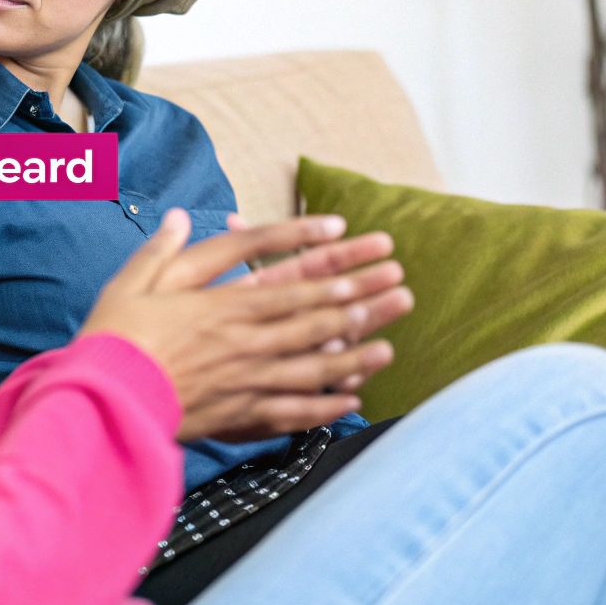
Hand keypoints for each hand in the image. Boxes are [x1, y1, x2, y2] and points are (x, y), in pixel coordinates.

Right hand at [78, 210, 411, 441]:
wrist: (102, 403)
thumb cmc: (112, 341)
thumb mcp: (130, 284)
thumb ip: (160, 250)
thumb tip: (177, 217)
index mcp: (220, 308)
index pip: (289, 287)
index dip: (331, 274)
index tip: (363, 260)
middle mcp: (243, 344)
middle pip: (314, 322)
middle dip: (361, 305)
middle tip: (401, 293)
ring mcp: (245, 383)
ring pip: (313, 367)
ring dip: (356, 356)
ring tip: (389, 346)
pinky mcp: (238, 416)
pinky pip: (292, 412)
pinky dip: (325, 407)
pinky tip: (350, 400)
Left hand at [227, 212, 410, 389]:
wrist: (206, 373)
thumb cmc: (217, 321)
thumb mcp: (218, 282)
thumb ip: (237, 253)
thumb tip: (233, 218)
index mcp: (281, 291)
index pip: (320, 266)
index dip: (349, 253)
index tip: (382, 243)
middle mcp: (298, 319)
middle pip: (337, 298)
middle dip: (367, 285)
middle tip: (397, 273)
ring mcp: (305, 351)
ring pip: (340, 337)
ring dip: (369, 323)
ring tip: (399, 307)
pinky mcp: (303, 386)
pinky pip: (328, 382)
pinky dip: (343, 376)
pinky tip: (354, 373)